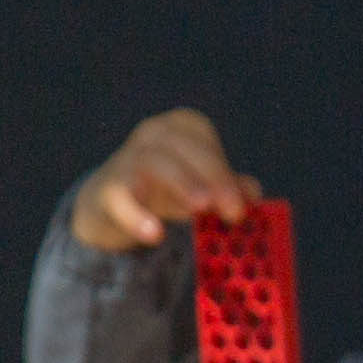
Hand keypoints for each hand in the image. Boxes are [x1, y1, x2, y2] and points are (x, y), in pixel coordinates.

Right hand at [73, 109, 257, 253]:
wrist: (113, 203)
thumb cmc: (168, 188)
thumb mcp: (203, 186)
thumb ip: (229, 189)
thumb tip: (253, 193)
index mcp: (179, 128)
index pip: (202, 136)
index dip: (222, 166)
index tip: (241, 202)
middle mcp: (152, 135)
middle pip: (182, 146)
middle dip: (212, 176)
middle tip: (233, 211)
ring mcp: (127, 158)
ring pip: (154, 163)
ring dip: (182, 183)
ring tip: (202, 208)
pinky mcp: (109, 189)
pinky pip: (121, 198)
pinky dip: (137, 215)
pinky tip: (154, 233)